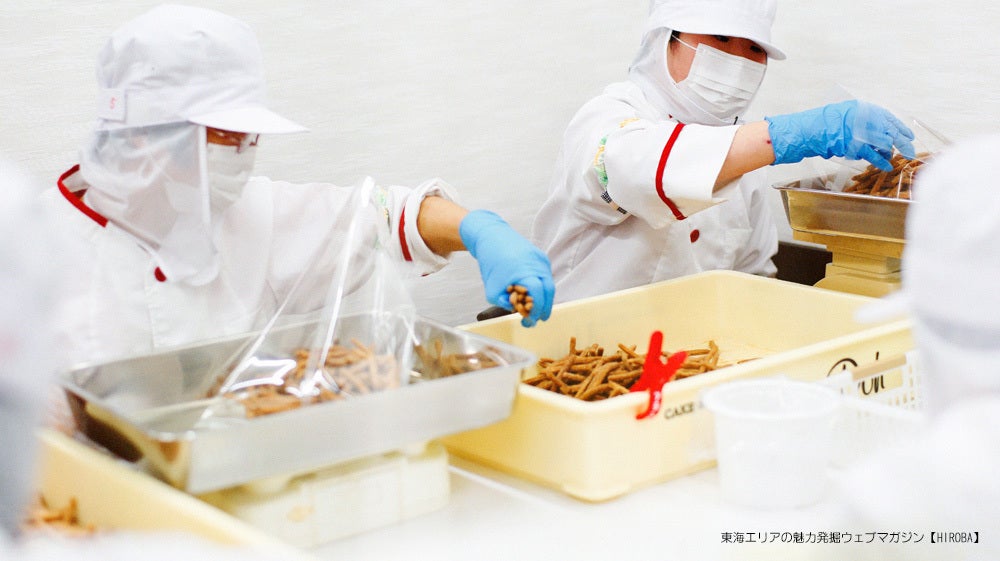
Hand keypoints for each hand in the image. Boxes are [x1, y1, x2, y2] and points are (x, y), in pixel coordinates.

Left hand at [459, 210, 554, 326]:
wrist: (491, 236)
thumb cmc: (490, 262)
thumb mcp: (491, 289)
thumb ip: (503, 302)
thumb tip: (516, 310)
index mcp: (526, 273)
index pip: (539, 296)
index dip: (537, 311)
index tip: (531, 320)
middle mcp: (537, 265)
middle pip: (549, 291)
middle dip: (545, 307)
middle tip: (538, 318)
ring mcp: (541, 259)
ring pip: (548, 282)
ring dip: (544, 297)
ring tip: (534, 307)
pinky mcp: (540, 255)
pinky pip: (544, 274)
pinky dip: (541, 285)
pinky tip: (533, 292)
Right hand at [765, 100, 915, 170]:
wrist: (808, 130)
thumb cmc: (824, 124)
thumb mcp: (846, 116)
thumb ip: (863, 122)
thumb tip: (881, 131)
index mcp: (864, 109)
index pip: (889, 118)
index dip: (900, 128)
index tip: (909, 136)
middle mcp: (864, 118)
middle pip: (890, 131)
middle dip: (902, 142)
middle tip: (910, 151)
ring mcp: (859, 132)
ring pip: (883, 144)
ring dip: (890, 153)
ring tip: (892, 159)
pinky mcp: (855, 146)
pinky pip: (872, 155)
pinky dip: (881, 161)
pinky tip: (887, 166)